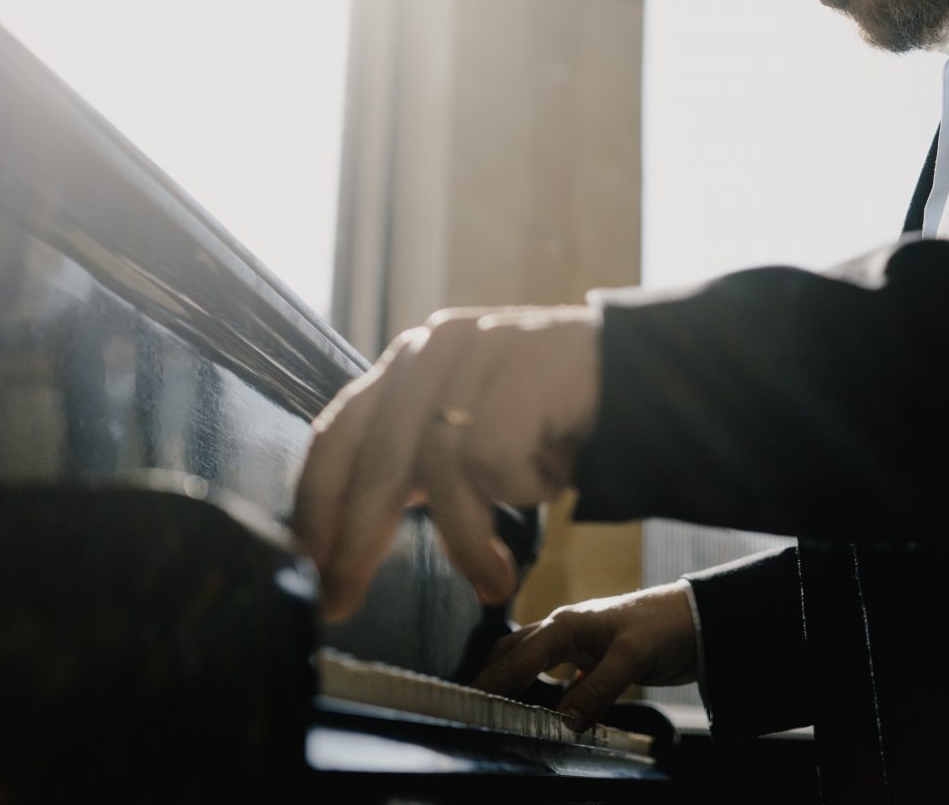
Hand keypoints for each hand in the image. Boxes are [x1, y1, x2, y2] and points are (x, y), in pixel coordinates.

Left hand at [293, 305, 600, 621]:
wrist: (644, 377)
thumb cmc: (550, 418)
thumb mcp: (471, 433)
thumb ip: (414, 464)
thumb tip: (346, 539)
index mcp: (409, 365)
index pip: (337, 432)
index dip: (313, 502)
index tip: (305, 563)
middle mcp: (432, 351)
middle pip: (374, 457)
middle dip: (355, 540)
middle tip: (341, 598)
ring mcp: (476, 357)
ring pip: (438, 471)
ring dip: (463, 542)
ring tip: (493, 581)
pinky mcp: (518, 374)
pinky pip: (494, 466)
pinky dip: (516, 502)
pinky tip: (546, 497)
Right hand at [471, 584, 697, 731]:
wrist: (696, 618)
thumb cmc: (664, 626)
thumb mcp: (631, 657)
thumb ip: (598, 689)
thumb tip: (565, 722)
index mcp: (568, 624)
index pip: (520, 656)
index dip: (494, 680)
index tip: (470, 700)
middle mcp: (567, 630)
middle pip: (515, 651)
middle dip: (491, 675)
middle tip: (470, 704)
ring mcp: (579, 643)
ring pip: (533, 660)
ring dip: (513, 680)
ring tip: (495, 706)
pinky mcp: (592, 656)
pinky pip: (557, 674)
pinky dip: (542, 689)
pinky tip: (542, 708)